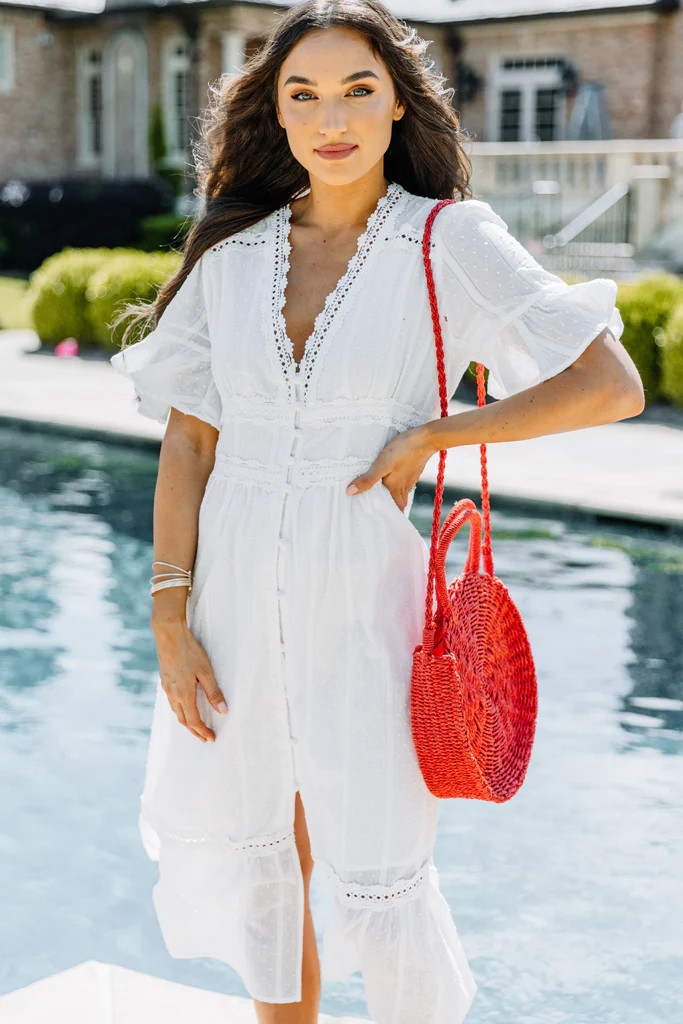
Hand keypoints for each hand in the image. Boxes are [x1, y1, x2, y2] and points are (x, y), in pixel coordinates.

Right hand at [152, 620, 227, 742]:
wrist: (168, 635)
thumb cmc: (189, 651)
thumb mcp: (206, 671)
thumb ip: (214, 692)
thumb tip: (223, 711)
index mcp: (183, 694)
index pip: (193, 720)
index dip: (203, 731)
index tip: (211, 738)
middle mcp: (172, 694)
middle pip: (183, 720)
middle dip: (194, 731)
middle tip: (204, 738)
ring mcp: (167, 688)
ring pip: (176, 712)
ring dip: (186, 722)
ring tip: (196, 727)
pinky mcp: (165, 680)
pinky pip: (172, 703)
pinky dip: (180, 711)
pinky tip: (185, 708)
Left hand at [345, 423, 434, 510]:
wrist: (426, 438)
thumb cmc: (403, 451)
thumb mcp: (382, 465)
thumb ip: (368, 480)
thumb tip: (350, 493)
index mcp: (396, 489)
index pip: (396, 510)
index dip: (391, 516)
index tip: (381, 521)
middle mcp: (404, 486)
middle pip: (399, 503)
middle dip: (391, 508)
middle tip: (379, 509)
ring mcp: (410, 477)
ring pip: (402, 492)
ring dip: (394, 496)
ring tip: (382, 495)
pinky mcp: (413, 468)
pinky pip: (405, 481)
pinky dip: (398, 484)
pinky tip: (392, 477)